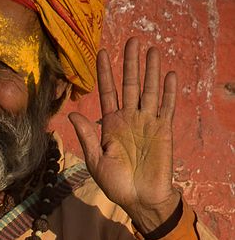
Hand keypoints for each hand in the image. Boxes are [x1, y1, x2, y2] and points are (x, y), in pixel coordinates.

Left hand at [69, 38, 180, 233]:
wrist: (140, 198)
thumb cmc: (116, 183)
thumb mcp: (96, 160)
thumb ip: (86, 136)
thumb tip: (72, 114)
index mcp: (110, 125)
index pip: (108, 93)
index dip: (105, 73)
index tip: (101, 52)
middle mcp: (129, 119)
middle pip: (130, 85)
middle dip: (130, 63)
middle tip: (132, 40)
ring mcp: (147, 123)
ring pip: (149, 91)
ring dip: (150, 71)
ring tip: (152, 49)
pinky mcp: (163, 130)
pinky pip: (166, 107)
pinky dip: (168, 92)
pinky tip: (168, 74)